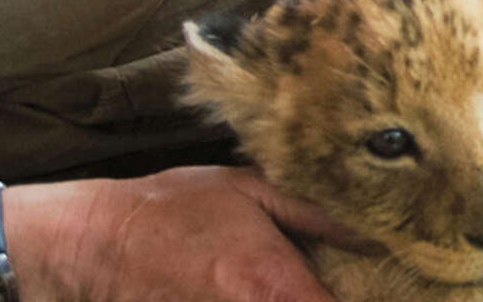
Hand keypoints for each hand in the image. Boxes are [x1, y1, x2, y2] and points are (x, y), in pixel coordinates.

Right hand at [2, 166, 362, 301]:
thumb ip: (319, 215)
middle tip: (362, 287)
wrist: (91, 241)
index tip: (391, 292)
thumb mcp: (252, 191)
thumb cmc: (175, 207)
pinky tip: (267, 292)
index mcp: (274, 285)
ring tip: (317, 282)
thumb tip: (379, 233)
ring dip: (306, 299)